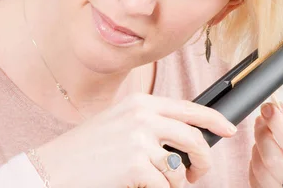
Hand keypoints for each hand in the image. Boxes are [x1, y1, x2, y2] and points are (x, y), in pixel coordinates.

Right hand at [36, 92, 237, 187]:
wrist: (53, 168)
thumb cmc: (87, 149)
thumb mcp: (120, 123)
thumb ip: (151, 123)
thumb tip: (185, 138)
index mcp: (142, 104)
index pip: (190, 108)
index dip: (215, 120)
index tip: (229, 130)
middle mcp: (143, 117)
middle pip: (194, 139)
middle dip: (203, 160)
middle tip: (198, 173)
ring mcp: (139, 141)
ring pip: (179, 168)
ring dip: (174, 182)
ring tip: (156, 183)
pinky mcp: (135, 166)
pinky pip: (164, 186)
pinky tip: (139, 186)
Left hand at [249, 102, 282, 187]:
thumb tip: (279, 108)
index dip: (278, 125)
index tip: (269, 109)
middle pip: (273, 159)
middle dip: (262, 134)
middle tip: (262, 119)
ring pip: (260, 169)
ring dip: (257, 147)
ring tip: (264, 138)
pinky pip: (254, 179)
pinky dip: (254, 162)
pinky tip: (262, 155)